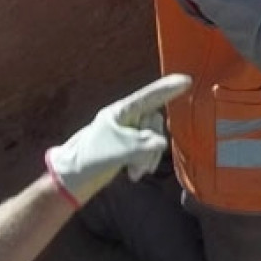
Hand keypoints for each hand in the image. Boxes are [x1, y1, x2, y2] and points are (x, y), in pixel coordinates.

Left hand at [46, 74, 192, 206]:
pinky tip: (134, 173)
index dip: (168, 88)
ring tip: (134, 171)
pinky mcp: (130, 147)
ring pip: (154, 138)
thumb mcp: (118, 151)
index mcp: (121, 112)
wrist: (73, 180)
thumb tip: (162, 143)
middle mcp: (127, 119)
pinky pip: (150, 149)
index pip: (148, 96)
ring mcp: (129, 133)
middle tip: (139, 162)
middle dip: (151, 144)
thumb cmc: (90, 159)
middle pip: (155, 122)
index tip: (187, 80)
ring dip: (148, 157)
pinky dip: (145, 162)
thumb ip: (142, 145)